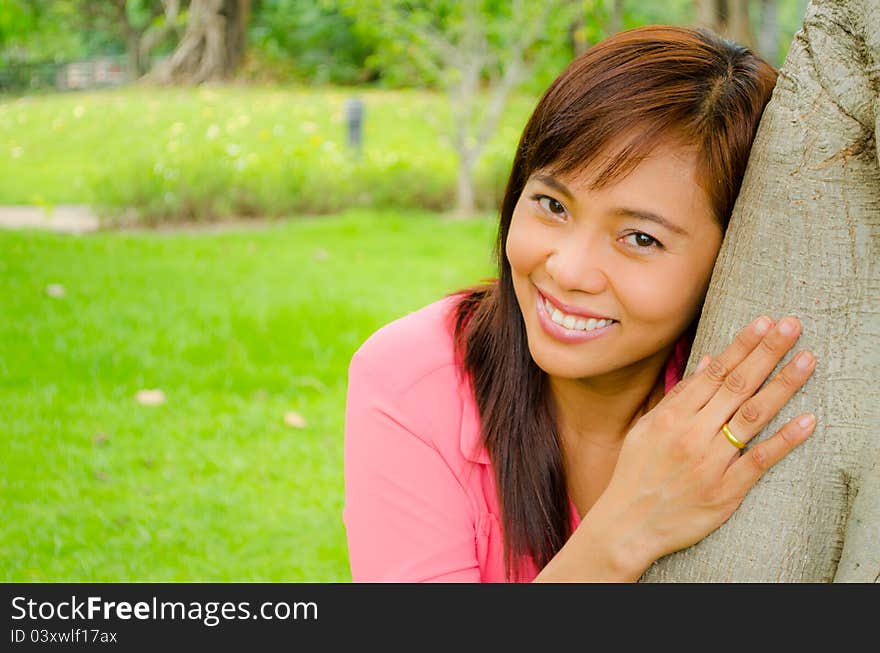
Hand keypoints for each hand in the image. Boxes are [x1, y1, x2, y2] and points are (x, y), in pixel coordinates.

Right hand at [594, 315, 817, 572]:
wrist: (629, 524)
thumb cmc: (636, 472)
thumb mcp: (647, 429)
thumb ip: (679, 396)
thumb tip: (709, 362)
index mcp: (671, 417)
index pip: (714, 372)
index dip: (742, 345)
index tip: (764, 322)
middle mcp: (692, 434)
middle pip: (737, 386)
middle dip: (767, 353)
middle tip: (792, 326)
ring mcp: (711, 462)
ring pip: (752, 417)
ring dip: (782, 385)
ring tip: (806, 360)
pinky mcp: (726, 491)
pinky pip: (760, 460)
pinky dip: (784, 439)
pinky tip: (807, 420)